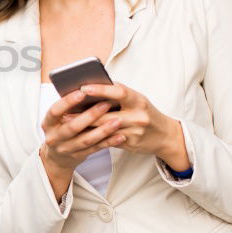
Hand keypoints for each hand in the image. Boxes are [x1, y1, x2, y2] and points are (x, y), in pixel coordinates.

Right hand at [40, 89, 124, 193]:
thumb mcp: (58, 119)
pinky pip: (95, 149)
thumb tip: (89, 90)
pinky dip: (109, 142)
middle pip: (73, 127)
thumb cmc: (61, 129)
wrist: (57, 156)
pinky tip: (120, 136)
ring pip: (86, 140)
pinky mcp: (78, 156)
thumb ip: (69, 108)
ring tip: (118, 120)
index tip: (82, 92)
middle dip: (90, 115)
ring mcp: (66, 149)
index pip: (55, 111)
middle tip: (106, 104)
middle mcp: (54, 137)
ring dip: (103, 130)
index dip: (67, 102)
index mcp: (48, 123)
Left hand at [63, 82, 186, 166]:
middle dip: (85, 114)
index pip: (119, 92)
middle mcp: (138, 116)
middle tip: (66, 112)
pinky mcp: (131, 144)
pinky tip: (80, 133)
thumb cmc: (145, 112)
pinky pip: (109, 140)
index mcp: (139, 100)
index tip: (83, 87)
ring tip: (68, 122)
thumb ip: (118, 94)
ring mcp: (135, 132)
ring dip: (85, 126)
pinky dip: (94, 135)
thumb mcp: (136, 100)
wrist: (165, 135)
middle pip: (107, 115)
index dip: (100, 90)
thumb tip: (91, 88)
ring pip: (105, 130)